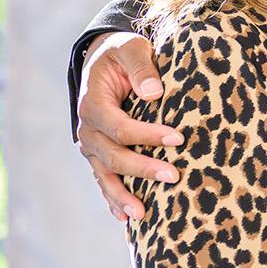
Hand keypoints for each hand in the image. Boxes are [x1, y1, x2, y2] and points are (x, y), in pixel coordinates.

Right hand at [75, 32, 180, 222]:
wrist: (104, 61)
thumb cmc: (122, 53)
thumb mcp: (131, 48)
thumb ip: (141, 67)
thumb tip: (154, 93)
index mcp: (93, 103)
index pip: (120, 127)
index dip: (148, 135)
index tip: (178, 140)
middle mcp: (87, 128)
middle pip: (113, 156)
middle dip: (142, 168)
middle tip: (174, 177)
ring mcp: (90, 145)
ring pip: (104, 175)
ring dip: (123, 195)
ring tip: (143, 215)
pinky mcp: (98, 154)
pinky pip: (103, 179)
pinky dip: (112, 199)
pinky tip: (125, 219)